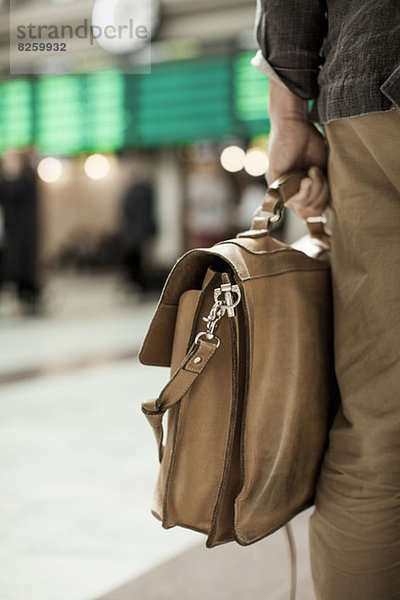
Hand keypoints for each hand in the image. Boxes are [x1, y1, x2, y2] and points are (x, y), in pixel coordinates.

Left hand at [266, 81, 329, 219]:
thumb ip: (325, 187)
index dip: (322, 205)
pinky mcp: (274, 181)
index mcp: (298, 189)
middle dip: (321, 195)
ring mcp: (280, 187)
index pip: (310, 211)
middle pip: (308, 210)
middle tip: (320, 174)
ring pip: (302, 205)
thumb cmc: (308, 141)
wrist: (294, 122)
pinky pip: (291, 198)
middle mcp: (288, 191)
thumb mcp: (321, 168)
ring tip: (315, 170)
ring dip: (315, 189)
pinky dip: (305, 187)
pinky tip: (310, 171)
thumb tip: (331, 208)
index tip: (330, 191)